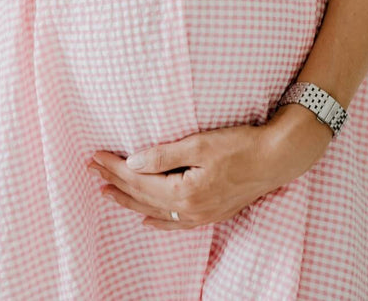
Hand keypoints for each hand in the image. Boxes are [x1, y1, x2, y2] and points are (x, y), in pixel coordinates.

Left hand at [87, 121, 312, 230]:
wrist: (276, 158)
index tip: (95, 157)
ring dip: (129, 200)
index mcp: (185, 191)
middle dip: (115, 182)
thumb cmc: (240, 146)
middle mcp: (190, 209)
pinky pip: (176, 222)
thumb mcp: (199, 144)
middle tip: (91, 170)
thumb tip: (132, 162)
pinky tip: (145, 219)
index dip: (114, 168)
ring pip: (155, 210)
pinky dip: (157, 221)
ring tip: (106, 193)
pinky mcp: (212, 212)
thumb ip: (164, 155)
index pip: (138, 179)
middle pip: (142, 196)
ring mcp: (202, 214)